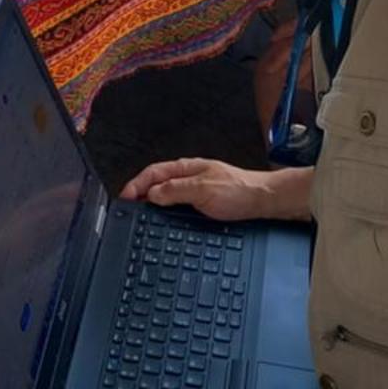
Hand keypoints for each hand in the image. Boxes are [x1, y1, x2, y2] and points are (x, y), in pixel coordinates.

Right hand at [120, 157, 275, 222]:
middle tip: (128, 210)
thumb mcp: (203, 190)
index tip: (124, 199)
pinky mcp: (203, 201)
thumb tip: (153, 193)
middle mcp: (188, 176)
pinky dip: (166, 209)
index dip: (136, 185)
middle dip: (140, 193)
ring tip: (142, 215)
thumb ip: (177, 190)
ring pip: (166, 193)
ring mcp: (196, 188)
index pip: (152, 173)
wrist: (263, 200)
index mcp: (185, 169)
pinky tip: (166, 219)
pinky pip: (178, 203)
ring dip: (152, 202)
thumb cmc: (238, 191)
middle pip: (156, 182)